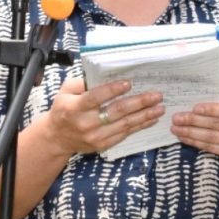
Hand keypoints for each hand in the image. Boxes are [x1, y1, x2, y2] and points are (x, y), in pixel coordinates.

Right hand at [46, 77, 163, 155]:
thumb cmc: (64, 108)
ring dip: (145, 116)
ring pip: (124, 125)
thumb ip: (81, 82)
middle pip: (116, 112)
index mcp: (75, 108)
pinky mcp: (103, 145)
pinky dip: (140, 126)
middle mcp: (86, 124)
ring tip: (160, 107)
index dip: (111, 91)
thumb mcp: (65, 91)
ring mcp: (95, 137)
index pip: (95, 98)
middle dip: (139, 103)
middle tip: (156, 96)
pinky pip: (125, 135)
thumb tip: (103, 74)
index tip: (128, 83)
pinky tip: (151, 119)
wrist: (57, 138)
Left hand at [171, 93, 218, 160]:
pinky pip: (211, 147)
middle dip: (193, 121)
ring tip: (175, 128)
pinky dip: (195, 142)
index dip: (211, 109)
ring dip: (191, 133)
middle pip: (216, 124)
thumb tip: (193, 94)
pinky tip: (184, 137)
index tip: (194, 108)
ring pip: (212, 137)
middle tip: (176, 118)